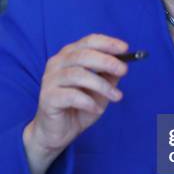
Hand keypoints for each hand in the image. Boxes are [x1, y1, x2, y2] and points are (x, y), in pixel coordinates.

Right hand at [24, 34, 128, 160]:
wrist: (59, 132)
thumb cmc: (80, 106)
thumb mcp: (100, 89)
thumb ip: (109, 75)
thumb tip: (124, 64)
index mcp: (70, 55)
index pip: (89, 41)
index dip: (108, 43)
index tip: (125, 48)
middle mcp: (57, 63)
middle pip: (83, 55)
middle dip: (107, 61)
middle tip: (123, 70)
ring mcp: (50, 80)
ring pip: (78, 75)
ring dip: (102, 85)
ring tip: (116, 97)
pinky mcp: (47, 97)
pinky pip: (71, 95)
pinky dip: (88, 102)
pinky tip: (96, 109)